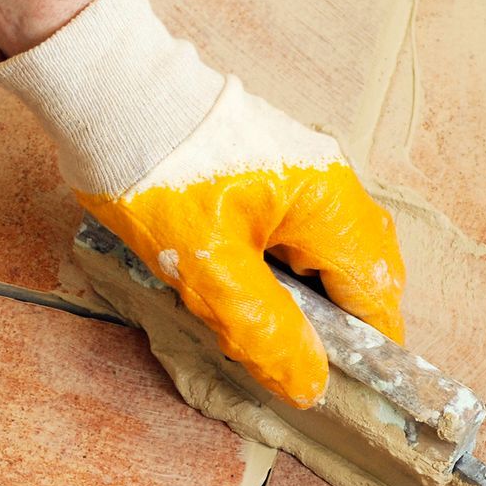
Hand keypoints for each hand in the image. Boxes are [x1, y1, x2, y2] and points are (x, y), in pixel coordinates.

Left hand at [0, 0, 405, 407]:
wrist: (109, 93)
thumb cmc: (158, 173)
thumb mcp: (210, 270)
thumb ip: (266, 330)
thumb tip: (311, 384)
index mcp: (331, 204)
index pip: (377, 290)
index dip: (368, 348)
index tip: (346, 391)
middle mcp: (329, 182)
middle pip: (358, 270)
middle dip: (337, 324)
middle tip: (294, 365)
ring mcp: (299, 170)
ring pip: (323, 252)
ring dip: (305, 299)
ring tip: (262, 332)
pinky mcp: (265, 168)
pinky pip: (293, 231)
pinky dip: (280, 269)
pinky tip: (241, 288)